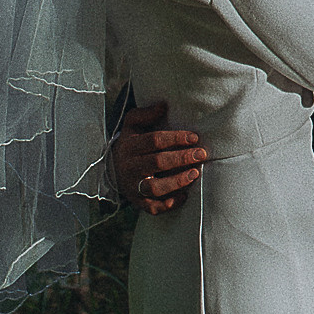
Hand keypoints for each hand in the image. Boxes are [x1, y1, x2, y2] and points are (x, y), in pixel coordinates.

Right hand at [111, 97, 207, 216]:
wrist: (111, 168)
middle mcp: (129, 167)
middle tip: (201, 154)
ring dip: (177, 181)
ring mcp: (133, 186)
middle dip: (181, 158)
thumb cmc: (131, 142)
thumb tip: (164, 105)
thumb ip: (145, 114)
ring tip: (195, 173)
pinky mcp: (138, 202)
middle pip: (157, 163)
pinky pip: (153, 207)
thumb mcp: (132, 125)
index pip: (154, 141)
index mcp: (129, 146)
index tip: (195, 137)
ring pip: (154, 188)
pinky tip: (185, 196)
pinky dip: (169, 204)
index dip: (175, 138)